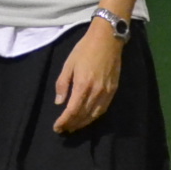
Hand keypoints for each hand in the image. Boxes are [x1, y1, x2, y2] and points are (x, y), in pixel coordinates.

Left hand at [52, 18, 123, 132]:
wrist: (107, 39)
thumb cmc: (84, 49)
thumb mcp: (68, 64)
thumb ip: (63, 84)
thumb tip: (59, 102)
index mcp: (82, 85)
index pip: (72, 110)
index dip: (64, 121)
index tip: (57, 127)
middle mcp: (95, 92)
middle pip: (83, 115)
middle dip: (72, 124)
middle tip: (63, 130)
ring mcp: (106, 92)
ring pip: (94, 115)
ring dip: (83, 123)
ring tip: (74, 127)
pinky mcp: (113, 90)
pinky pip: (103, 109)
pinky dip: (94, 117)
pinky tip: (88, 118)